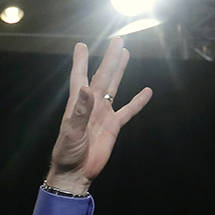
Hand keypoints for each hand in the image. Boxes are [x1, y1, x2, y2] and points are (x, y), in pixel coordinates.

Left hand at [45, 36, 152, 194]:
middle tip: (117, 40)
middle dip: (109, 59)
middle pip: (102, 76)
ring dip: (120, 71)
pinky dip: (138, 101)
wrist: (76, 173)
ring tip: (126, 53)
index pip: (80, 77)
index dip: (80, 62)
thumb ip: (79, 111)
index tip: (80, 45)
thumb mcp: (71, 132)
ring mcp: (103, 114)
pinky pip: (128, 111)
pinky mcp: (113, 126)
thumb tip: (86, 88)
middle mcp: (91, 105)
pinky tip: (147, 91)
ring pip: (114, 87)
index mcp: (77, 104)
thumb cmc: (67, 153)